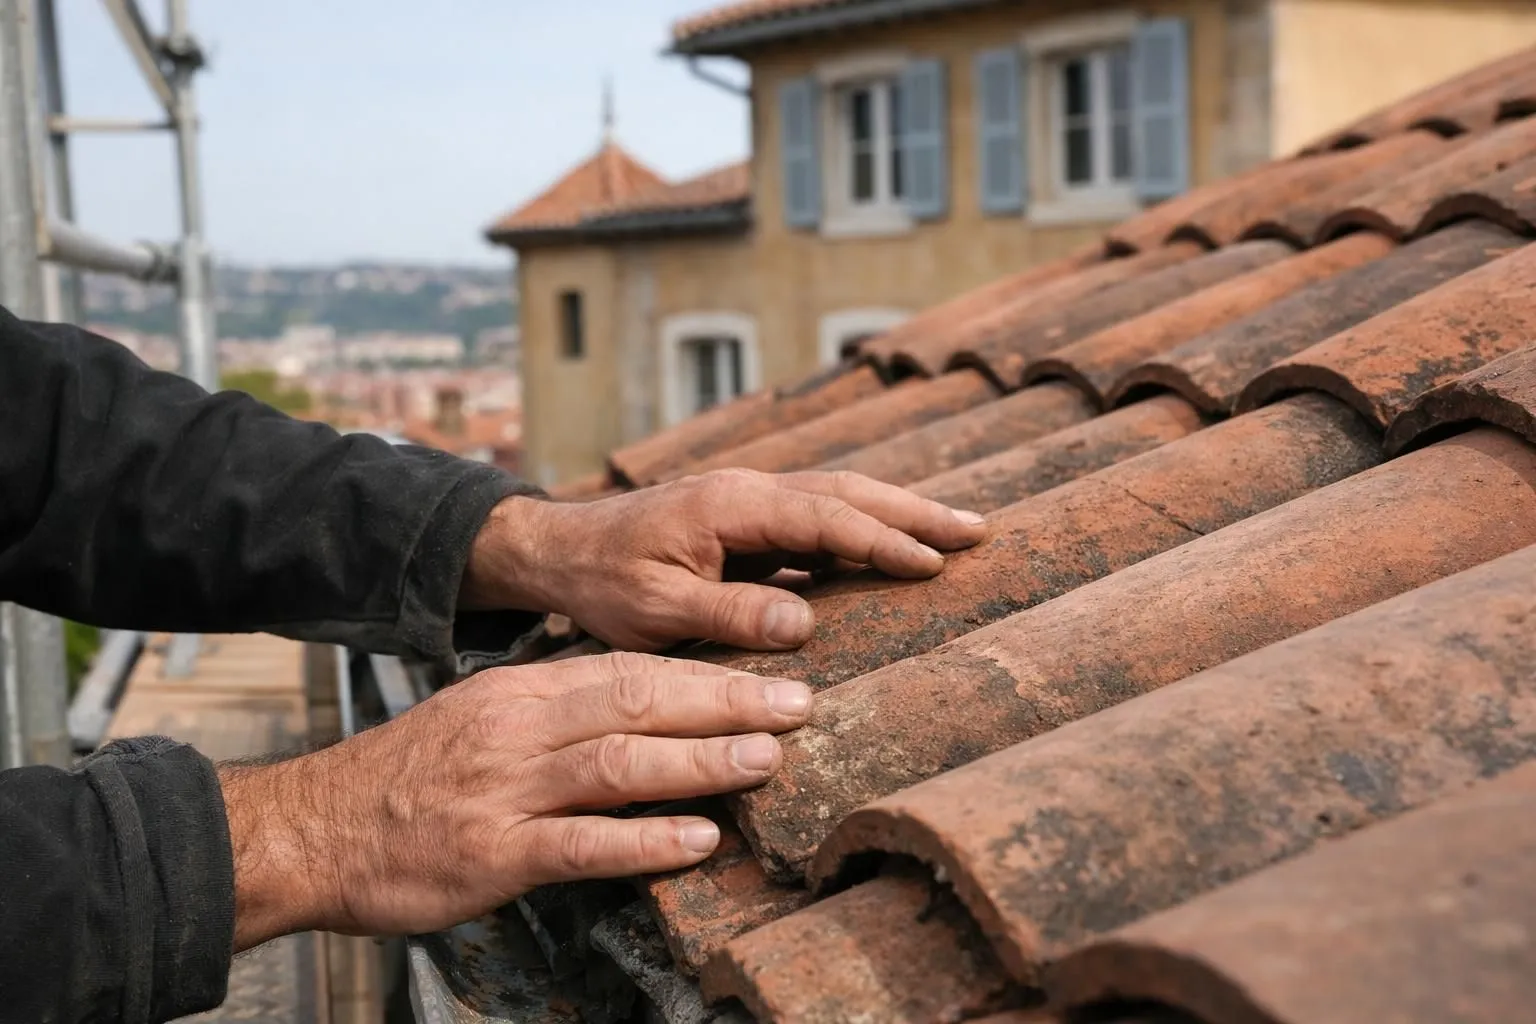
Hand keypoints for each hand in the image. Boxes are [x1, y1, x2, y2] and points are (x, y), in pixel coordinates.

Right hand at [219, 652, 811, 949]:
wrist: (314, 828)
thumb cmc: (412, 775)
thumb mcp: (485, 718)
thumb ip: (562, 711)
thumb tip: (648, 708)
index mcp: (524, 691)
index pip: (632, 668)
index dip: (709, 673)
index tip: (773, 673)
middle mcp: (521, 730)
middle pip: (640, 702)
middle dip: (726, 703)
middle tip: (800, 705)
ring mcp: (507, 792)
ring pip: (620, 765)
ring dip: (701, 762)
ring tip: (768, 761)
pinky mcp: (492, 855)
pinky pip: (582, 845)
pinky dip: (645, 842)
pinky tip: (699, 840)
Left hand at [461, 468, 986, 650]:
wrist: (562, 550)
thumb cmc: (605, 580)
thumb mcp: (657, 608)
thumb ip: (729, 614)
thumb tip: (806, 622)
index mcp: (732, 506)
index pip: (825, 519)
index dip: (882, 540)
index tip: (934, 561)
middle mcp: (750, 492)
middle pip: (849, 494)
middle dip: (915, 512)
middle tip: (979, 531)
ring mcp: (752, 502)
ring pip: (839, 501)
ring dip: (897, 513)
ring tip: (956, 533)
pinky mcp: (749, 522)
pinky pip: (819, 521)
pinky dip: (862, 530)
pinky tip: (891, 551)